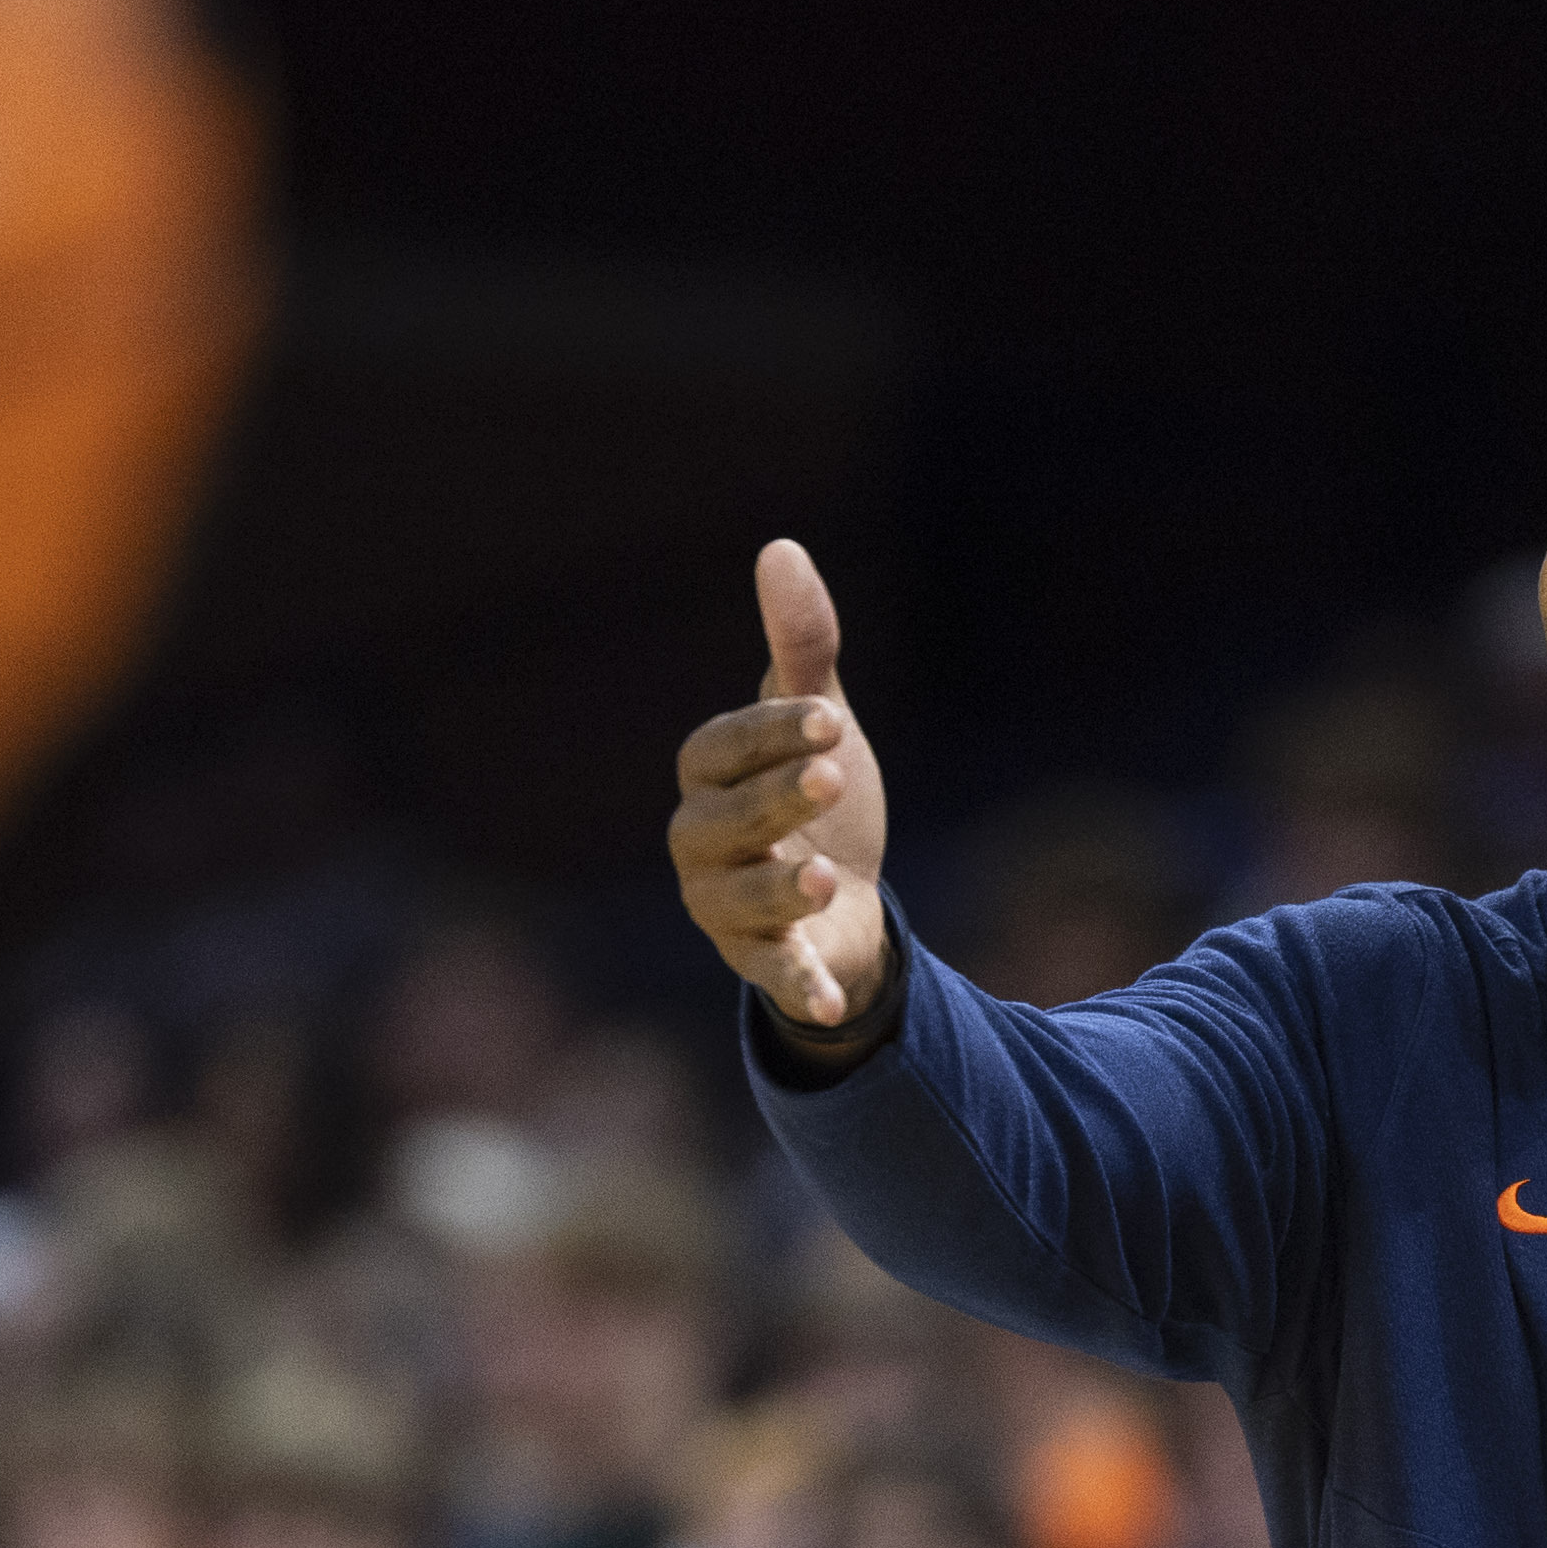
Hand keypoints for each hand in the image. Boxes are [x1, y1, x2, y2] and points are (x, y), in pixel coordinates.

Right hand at [670, 538, 895, 1032]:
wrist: (847, 897)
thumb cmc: (819, 800)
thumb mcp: (820, 723)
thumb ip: (800, 649)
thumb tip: (780, 547)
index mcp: (709, 775)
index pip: (723, 748)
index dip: (772, 733)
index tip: (831, 718)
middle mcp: (699, 840)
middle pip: (725, 821)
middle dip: (778, 798)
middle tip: (834, 776)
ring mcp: (722, 906)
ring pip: (738, 898)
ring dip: (778, 888)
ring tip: (823, 874)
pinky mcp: (758, 962)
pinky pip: (770, 974)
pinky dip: (797, 987)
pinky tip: (826, 999)